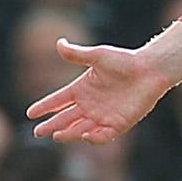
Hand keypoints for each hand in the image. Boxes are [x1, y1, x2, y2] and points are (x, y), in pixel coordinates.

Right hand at [26, 39, 173, 143]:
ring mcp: (103, 116)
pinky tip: (83, 136)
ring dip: (68, 133)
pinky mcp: (118, 124)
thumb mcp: (98, 56)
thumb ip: (77, 54)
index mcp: (82, 89)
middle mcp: (90, 105)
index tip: (30, 113)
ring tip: (56, 135)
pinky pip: (102, 135)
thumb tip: (59, 43)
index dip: (45, 106)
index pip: (58, 100)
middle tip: (37, 132)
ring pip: (80, 129)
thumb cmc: (125, 60)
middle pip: (65, 118)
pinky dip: (92, 138)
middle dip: (51, 125)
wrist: (151, 69)